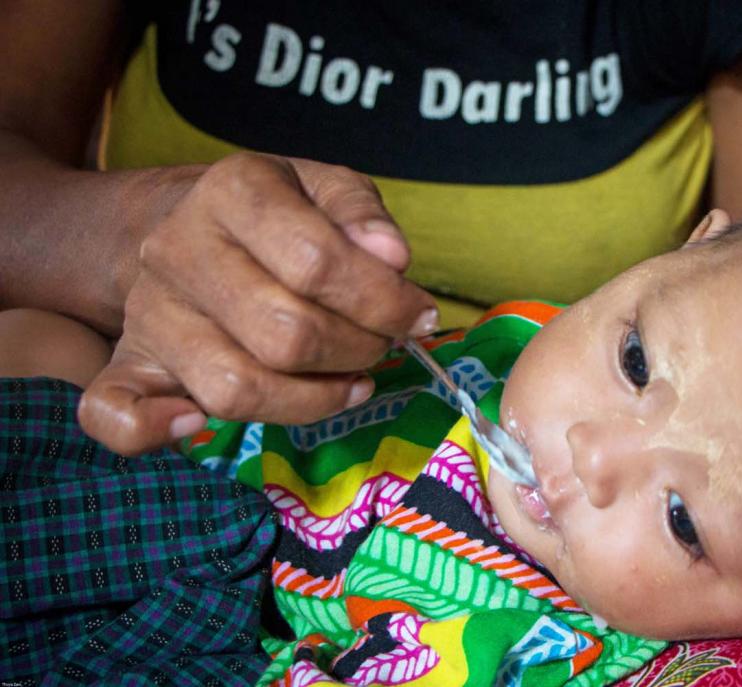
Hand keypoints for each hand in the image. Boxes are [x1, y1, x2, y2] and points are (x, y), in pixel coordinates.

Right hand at [78, 153, 436, 454]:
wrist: (179, 224)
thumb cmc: (276, 214)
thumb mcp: (326, 188)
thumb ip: (364, 216)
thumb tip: (393, 258)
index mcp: (232, 191)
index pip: (317, 262)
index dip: (384, 301)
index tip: (416, 314)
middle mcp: (178, 249)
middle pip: (284, 335)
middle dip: (357, 350)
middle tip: (380, 344)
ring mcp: (148, 312)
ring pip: (234, 387)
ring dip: (312, 400)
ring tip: (349, 380)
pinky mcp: (128, 362)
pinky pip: (115, 413)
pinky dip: (154, 432)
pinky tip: (198, 427)